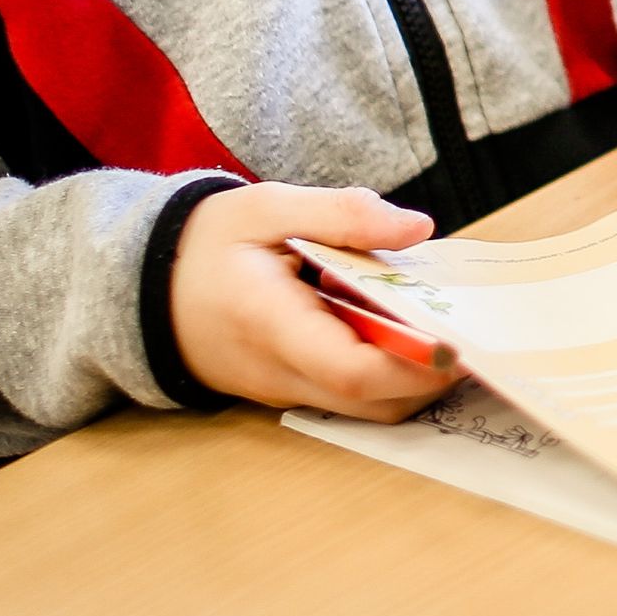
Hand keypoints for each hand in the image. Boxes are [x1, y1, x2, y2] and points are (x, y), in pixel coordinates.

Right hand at [163, 181, 453, 421]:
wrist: (141, 287)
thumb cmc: (204, 243)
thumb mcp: (265, 206)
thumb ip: (342, 214)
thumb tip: (418, 229)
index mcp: (271, 326)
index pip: (352, 370)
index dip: (413, 363)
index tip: (459, 339)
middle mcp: (281, 373)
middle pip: (374, 402)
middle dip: (431, 377)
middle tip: (474, 329)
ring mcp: (285, 390)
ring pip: (369, 409)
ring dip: (415, 378)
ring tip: (445, 323)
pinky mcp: (292, 390)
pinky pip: (351, 398)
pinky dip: (390, 373)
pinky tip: (407, 328)